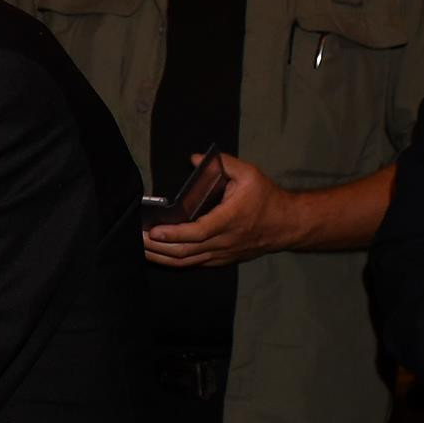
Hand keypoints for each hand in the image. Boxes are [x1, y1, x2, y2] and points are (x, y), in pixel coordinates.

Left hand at [144, 152, 294, 267]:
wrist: (288, 224)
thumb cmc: (267, 198)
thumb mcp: (249, 174)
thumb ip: (224, 163)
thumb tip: (194, 158)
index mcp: (230, 220)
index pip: (197, 232)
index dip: (174, 234)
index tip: (153, 231)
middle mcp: (225, 241)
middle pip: (185, 251)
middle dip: (157, 247)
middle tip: (135, 238)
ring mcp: (222, 253)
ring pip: (187, 262)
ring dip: (161, 257)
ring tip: (140, 248)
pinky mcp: (221, 259)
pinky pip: (194, 264)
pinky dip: (173, 261)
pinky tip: (157, 254)